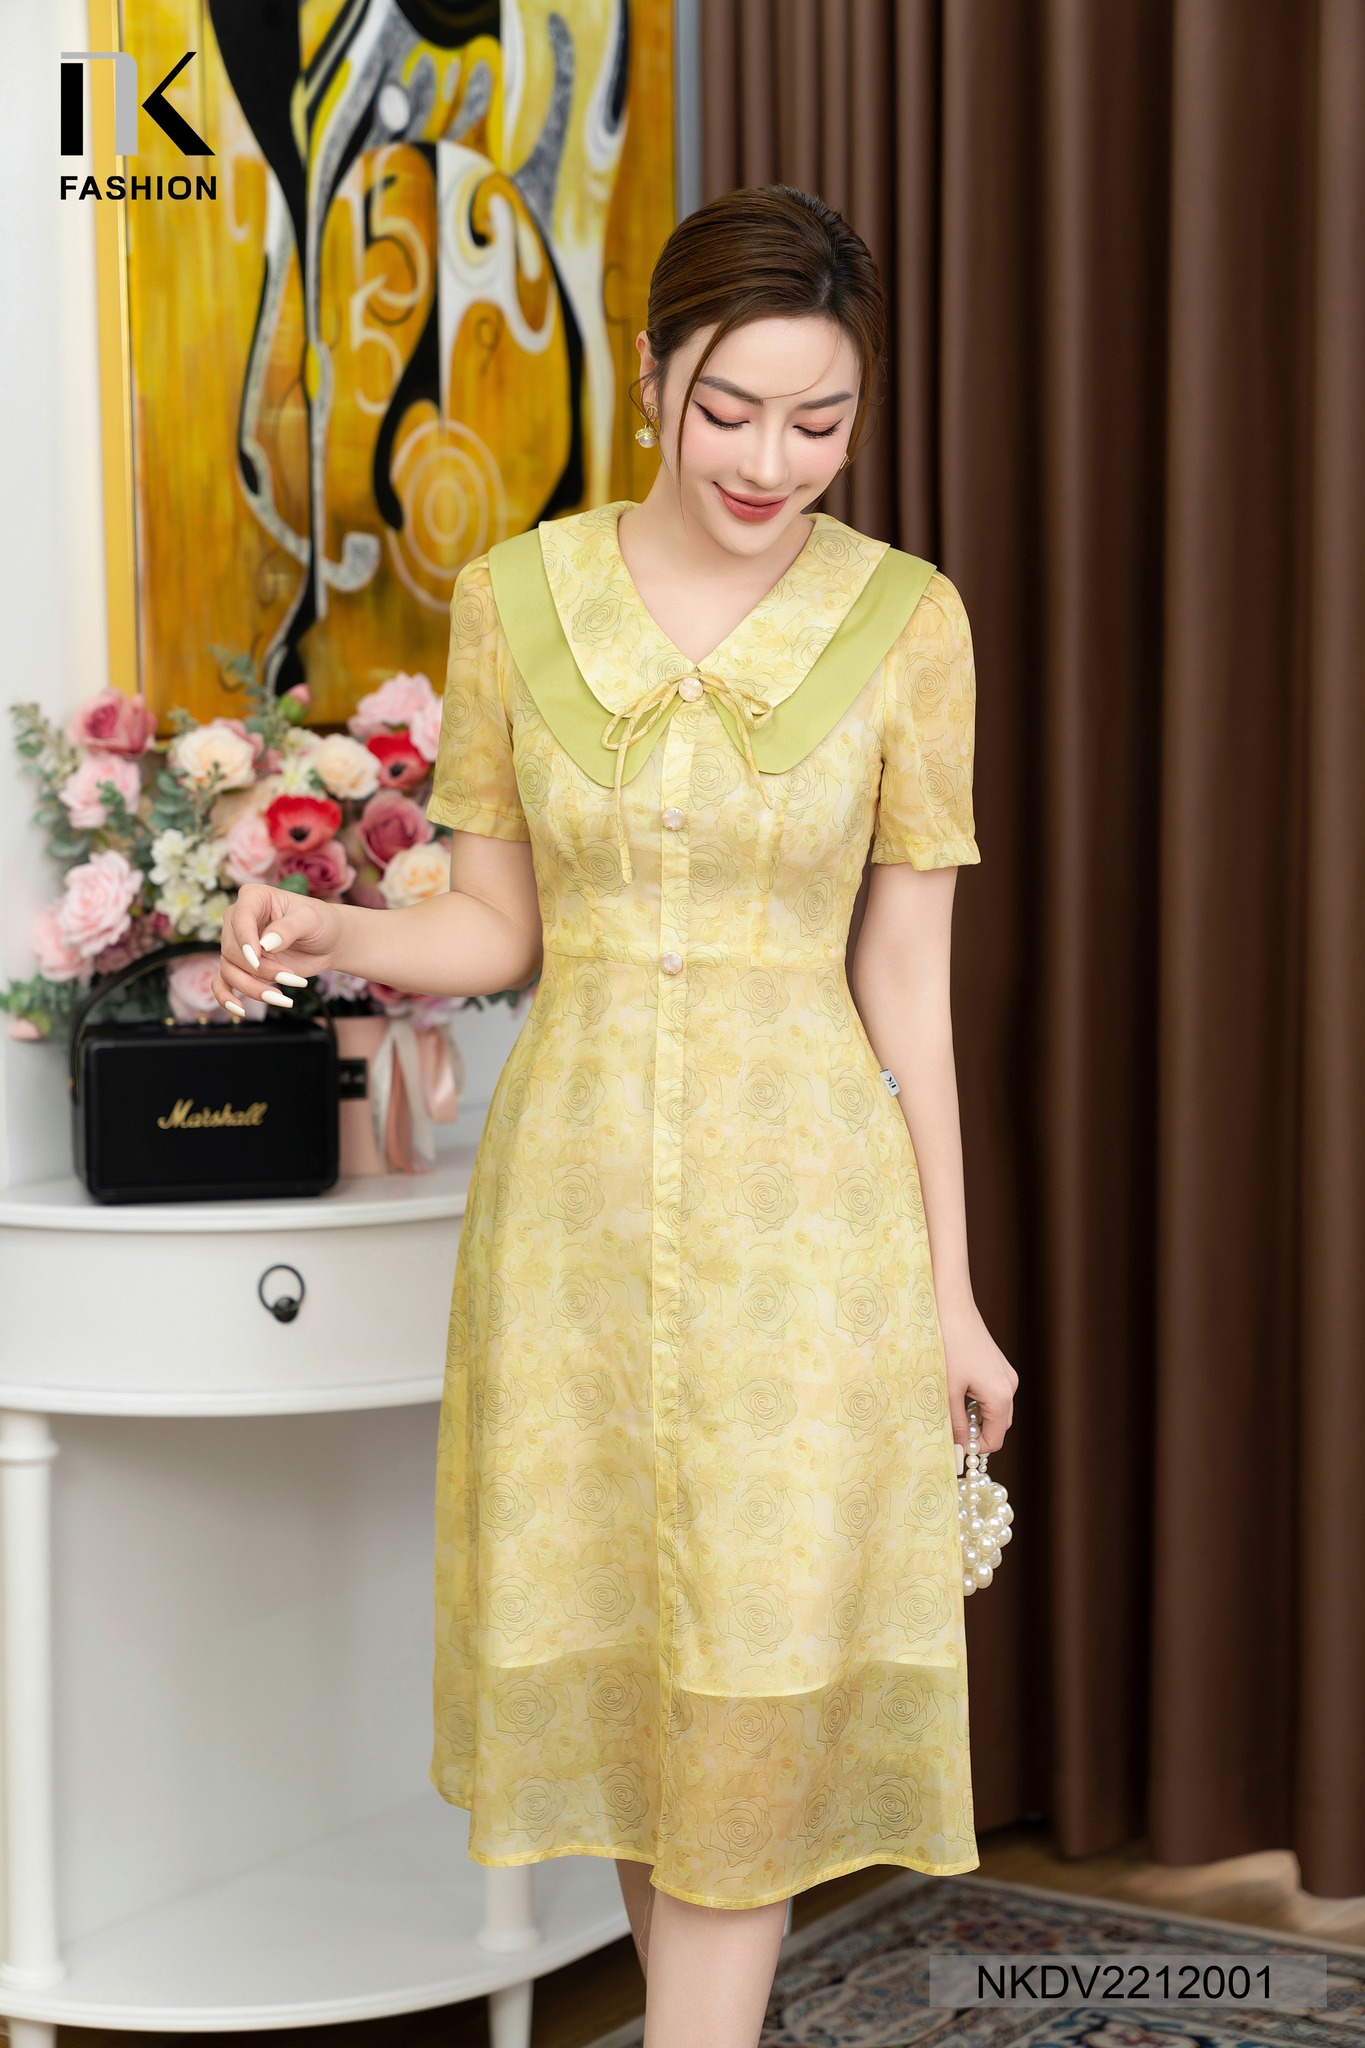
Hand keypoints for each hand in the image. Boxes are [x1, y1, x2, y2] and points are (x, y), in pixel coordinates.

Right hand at [213, 882, 341, 1015]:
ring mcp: (238, 945)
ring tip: (282, 998)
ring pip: (229, 970)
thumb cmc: (320, 923)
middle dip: (259, 969)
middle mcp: (238, 920)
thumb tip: (265, 944)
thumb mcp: (310, 920)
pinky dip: (226, 998)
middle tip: (289, 978)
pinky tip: (239, 1010)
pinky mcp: (242, 967)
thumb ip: (288, 929)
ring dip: (253, 987)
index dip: (245, 940)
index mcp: (253, 898)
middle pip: (232, 950)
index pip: (239, 918)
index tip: (257, 958)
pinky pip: (222, 983)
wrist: (328, 942)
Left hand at [940, 1300, 1017, 1457]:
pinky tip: (958, 1388)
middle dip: (976, 1432)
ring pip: (995, 1410)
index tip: (953, 1449)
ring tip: (951, 1404)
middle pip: (998, 1426)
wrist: (952, 1307)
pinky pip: (993, 1394)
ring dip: (976, 1416)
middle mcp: (1010, 1387)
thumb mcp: (948, 1390)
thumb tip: (958, 1450)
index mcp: (1000, 1396)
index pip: (995, 1440)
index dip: (974, 1449)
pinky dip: (978, 1401)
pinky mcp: (1000, 1366)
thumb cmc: (948, 1347)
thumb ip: (955, 1423)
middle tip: (949, 1427)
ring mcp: (1007, 1375)